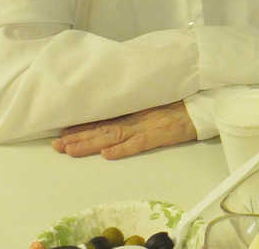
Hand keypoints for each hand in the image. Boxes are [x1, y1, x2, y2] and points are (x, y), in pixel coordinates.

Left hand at [52, 100, 196, 158]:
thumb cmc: (180, 103)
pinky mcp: (160, 135)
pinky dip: (123, 149)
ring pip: (113, 136)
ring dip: (90, 143)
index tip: (62, 130)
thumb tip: (115, 111)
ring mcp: (146, 126)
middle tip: (56, 145)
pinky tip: (108, 155)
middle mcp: (135, 118)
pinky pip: (139, 143)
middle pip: (102, 128)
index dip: (82, 126)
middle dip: (78, 137)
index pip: (103, 119)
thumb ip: (136, 108)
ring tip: (69, 149)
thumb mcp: (154, 102)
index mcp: (134, 110)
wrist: (202, 106)